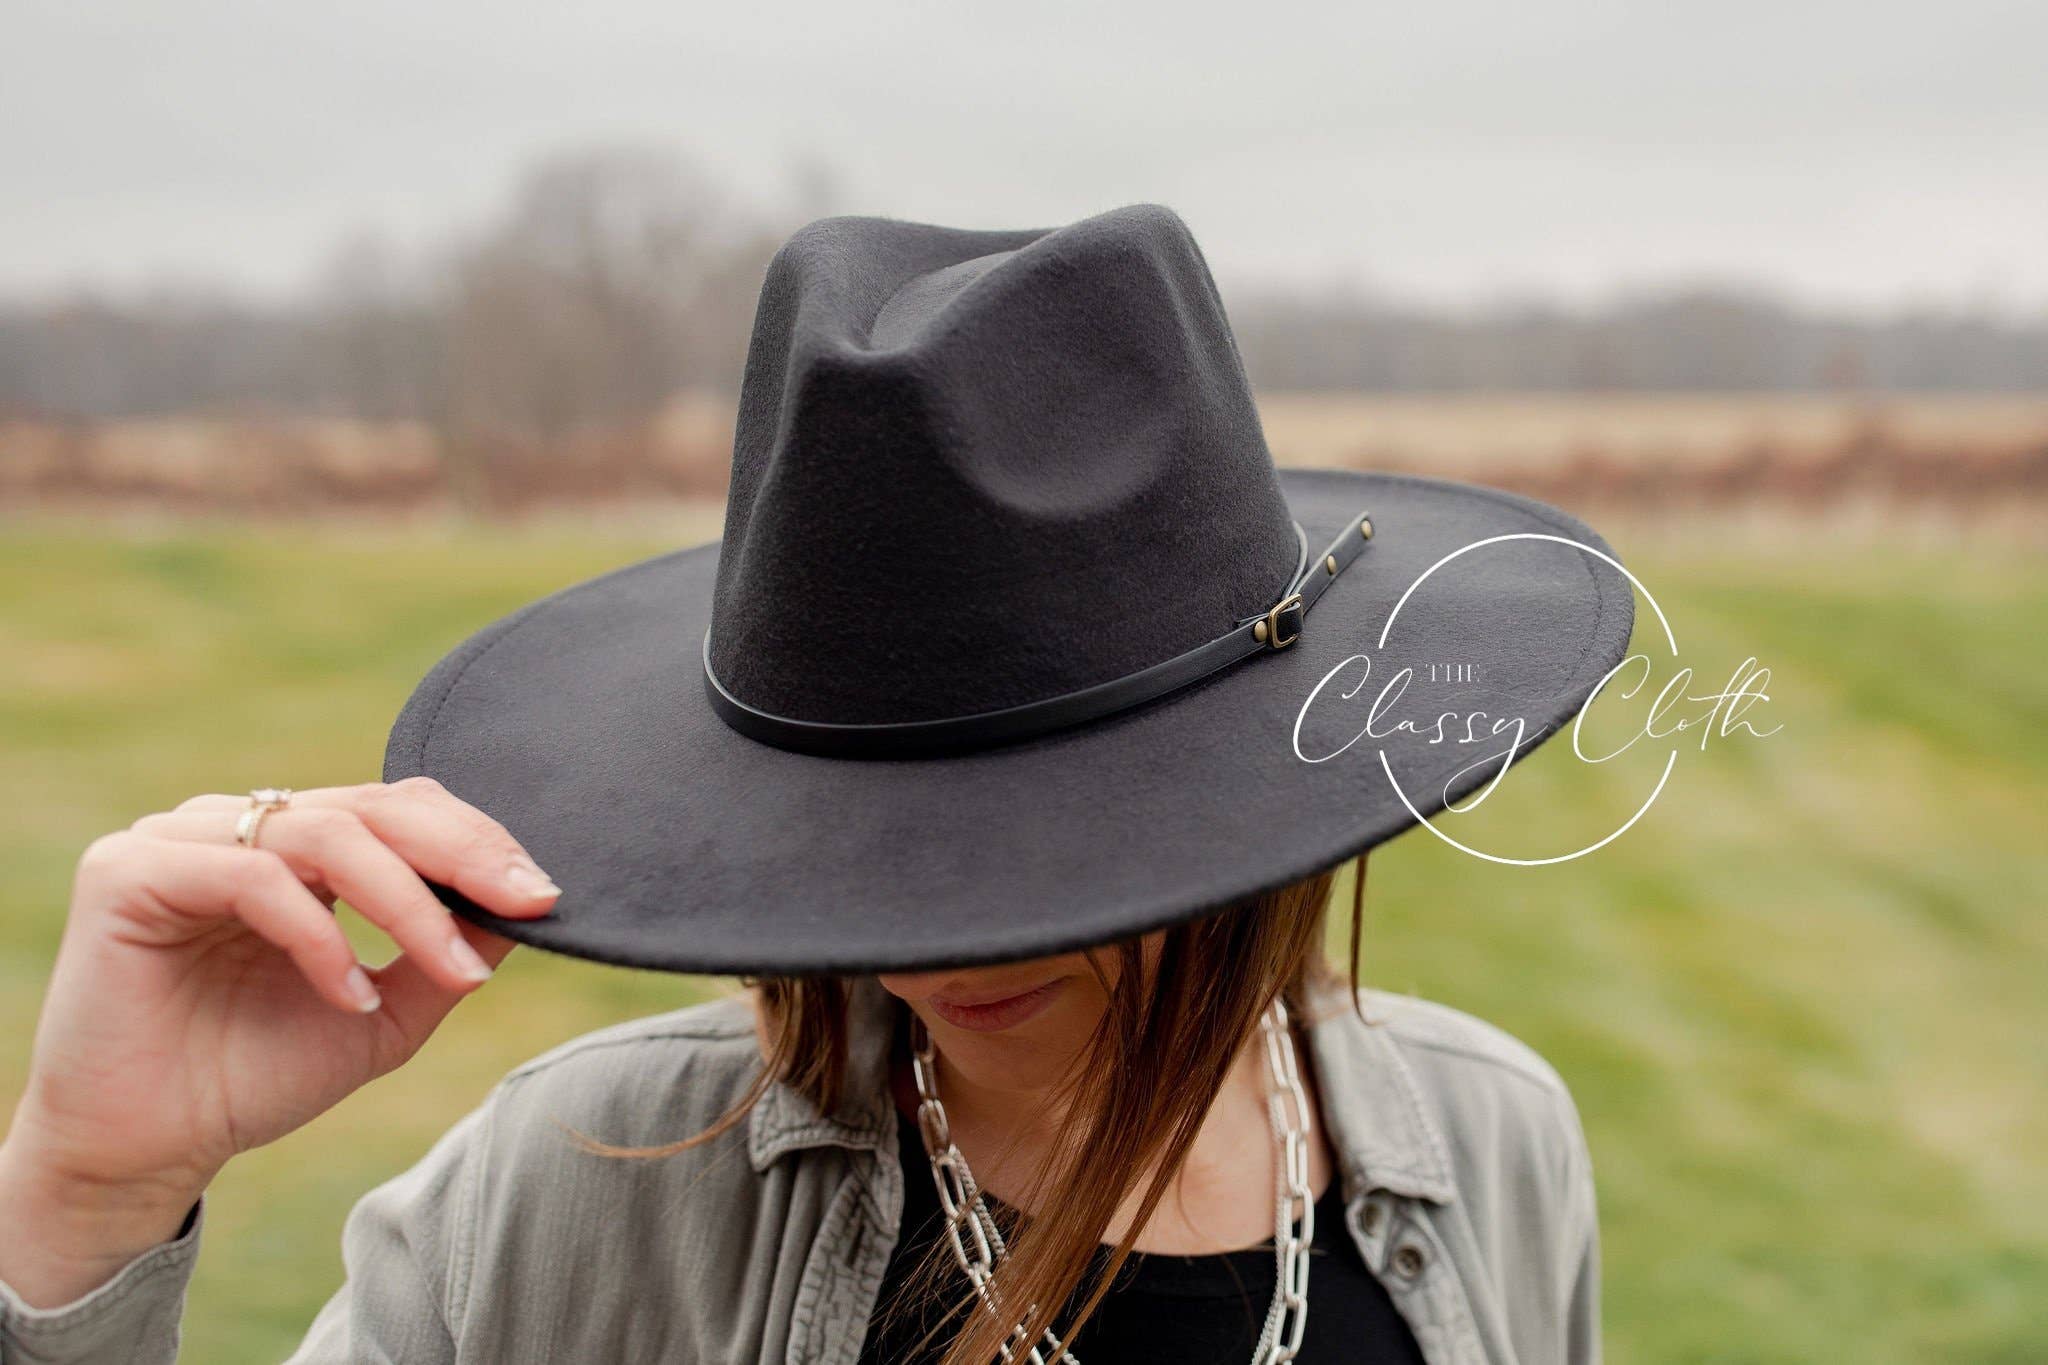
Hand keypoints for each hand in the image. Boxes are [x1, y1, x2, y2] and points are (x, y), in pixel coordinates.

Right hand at [0, 776, 559, 1306]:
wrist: (146, 1154)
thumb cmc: (252, 1080)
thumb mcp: (383, 1015)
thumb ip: (445, 953)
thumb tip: (529, 902)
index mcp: (294, 846)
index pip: (399, 809)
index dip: (476, 841)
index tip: (544, 895)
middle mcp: (237, 825)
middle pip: (373, 806)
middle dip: (464, 853)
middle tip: (526, 898)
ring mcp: (179, 838)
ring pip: (326, 832)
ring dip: (407, 903)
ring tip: (452, 973)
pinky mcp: (129, 870)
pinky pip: (253, 873)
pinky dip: (319, 933)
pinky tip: (350, 994)